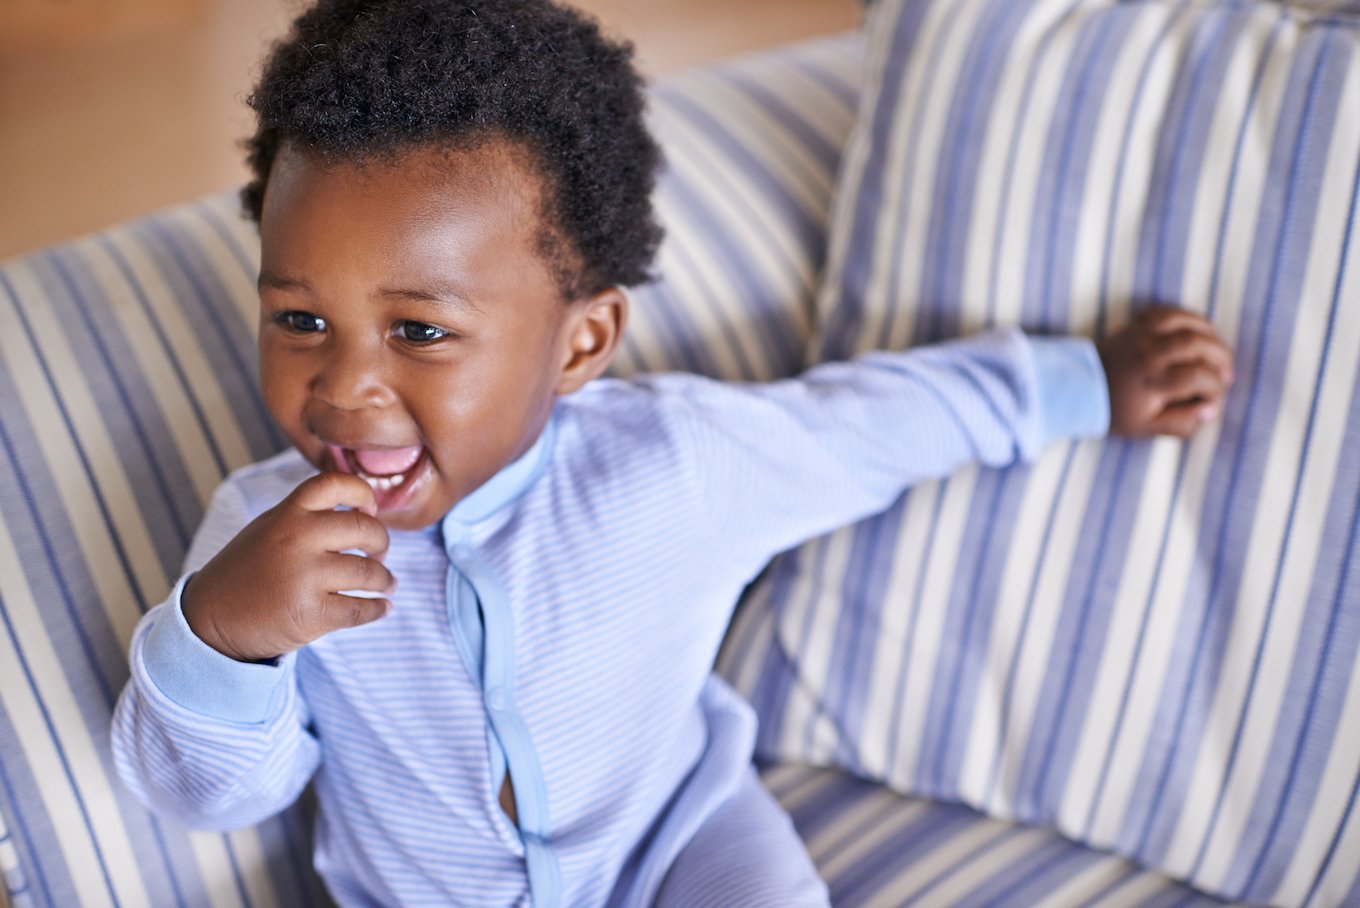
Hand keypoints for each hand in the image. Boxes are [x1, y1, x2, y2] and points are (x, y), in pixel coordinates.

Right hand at [182, 473, 394, 661]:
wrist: (210, 621)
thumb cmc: (247, 572)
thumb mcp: (269, 529)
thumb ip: (308, 518)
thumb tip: (366, 513)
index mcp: (288, 513)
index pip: (336, 483)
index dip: (363, 493)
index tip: (370, 509)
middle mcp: (298, 539)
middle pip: (365, 529)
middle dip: (381, 542)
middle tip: (380, 553)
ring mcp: (305, 577)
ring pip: (369, 572)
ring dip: (385, 579)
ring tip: (386, 582)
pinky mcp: (310, 613)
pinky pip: (361, 609)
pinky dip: (377, 608)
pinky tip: (382, 607)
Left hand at [1098, 306, 1234, 437]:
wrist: (1082, 386)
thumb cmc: (1118, 410)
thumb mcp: (1146, 428)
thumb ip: (1182, 424)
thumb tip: (1210, 409)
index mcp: (1151, 380)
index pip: (1198, 376)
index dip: (1215, 387)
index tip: (1215, 397)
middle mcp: (1148, 352)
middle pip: (1198, 344)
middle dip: (1221, 358)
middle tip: (1227, 374)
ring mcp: (1143, 333)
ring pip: (1188, 322)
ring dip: (1212, 336)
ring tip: (1220, 354)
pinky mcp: (1139, 323)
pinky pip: (1172, 312)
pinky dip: (1192, 320)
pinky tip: (1202, 335)